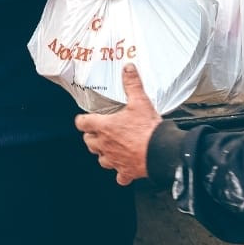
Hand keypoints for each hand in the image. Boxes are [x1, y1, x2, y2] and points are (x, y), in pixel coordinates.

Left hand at [76, 64, 162, 184]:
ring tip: (110, 148)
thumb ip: (132, 84)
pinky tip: (124, 167)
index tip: (84, 119)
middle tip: (98, 131)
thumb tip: (128, 69)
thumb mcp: (140, 101)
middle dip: (91, 136)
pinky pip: (118, 176)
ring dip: (103, 153)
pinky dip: (120, 172)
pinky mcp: (125, 172)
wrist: (161, 152)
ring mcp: (114, 160)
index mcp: (105, 127)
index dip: (82, 120)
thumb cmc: (148, 129)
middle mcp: (106, 145)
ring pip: (100, 159)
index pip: (82, 123)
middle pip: (89, 142)